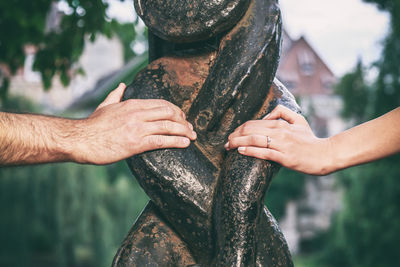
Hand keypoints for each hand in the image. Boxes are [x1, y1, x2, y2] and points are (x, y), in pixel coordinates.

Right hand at [74, 83, 196, 164]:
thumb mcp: (105, 105)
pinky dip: (176, 141)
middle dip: (183, 120)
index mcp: (132, 103)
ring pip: (168, 126)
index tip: (182, 117)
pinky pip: (161, 141)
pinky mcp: (136, 143)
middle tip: (190, 128)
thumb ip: (116, 95)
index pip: (162, 103)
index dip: (176, 110)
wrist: (80, 139)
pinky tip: (185, 144)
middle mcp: (137, 113)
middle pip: (169, 113)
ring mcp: (137, 128)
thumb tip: (121, 85)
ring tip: (192, 137)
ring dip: (184, 131)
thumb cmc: (92, 125)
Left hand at [225, 105, 332, 174]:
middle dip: (235, 135)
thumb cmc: (310, 140)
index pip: (254, 123)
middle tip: (226, 141)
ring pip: (254, 140)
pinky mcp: (284, 157)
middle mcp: (280, 132)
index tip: (232, 134)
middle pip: (251, 130)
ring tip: (228, 146)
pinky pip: (263, 152)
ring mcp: (282, 145)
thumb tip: (266, 115)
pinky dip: (250, 150)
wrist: (325, 155)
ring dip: (238, 142)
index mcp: (281, 123)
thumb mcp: (299, 120)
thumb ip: (283, 112)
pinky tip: (240, 151)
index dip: (240, 128)